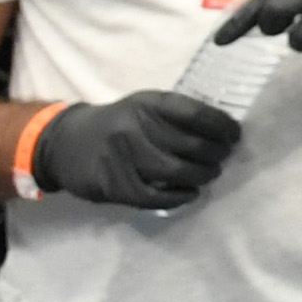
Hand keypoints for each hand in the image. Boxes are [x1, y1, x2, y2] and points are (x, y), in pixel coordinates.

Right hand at [36, 94, 241, 209]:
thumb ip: (175, 114)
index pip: (196, 113)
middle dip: (217, 153)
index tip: (235, 135)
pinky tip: (191, 193)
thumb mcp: (143, 106)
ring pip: (177, 171)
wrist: (65, 143)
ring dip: (202, 175)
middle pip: (191, 145)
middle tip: (224, 156)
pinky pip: (155, 197)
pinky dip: (180, 197)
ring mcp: (123, 157)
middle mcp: (134, 128)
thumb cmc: (118, 123)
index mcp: (147, 104)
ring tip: (210, 173)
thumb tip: (223, 129)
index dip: (222, 126)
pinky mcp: (113, 184)